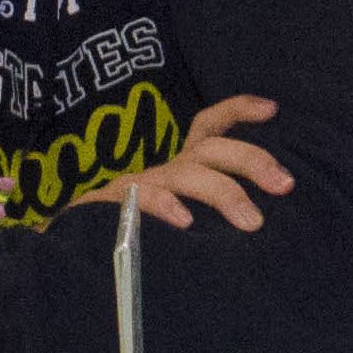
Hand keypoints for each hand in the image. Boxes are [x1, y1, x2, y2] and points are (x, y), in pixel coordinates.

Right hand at [75, 93, 286, 231]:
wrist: (67, 244)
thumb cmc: (131, 227)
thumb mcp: (174, 209)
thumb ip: (205, 205)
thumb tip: (257, 220)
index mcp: (179, 162)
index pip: (209, 124)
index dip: (238, 110)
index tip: (272, 108)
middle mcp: (163, 166)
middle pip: (211, 148)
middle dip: (252, 160)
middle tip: (285, 185)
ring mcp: (137, 182)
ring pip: (186, 175)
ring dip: (222, 193)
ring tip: (251, 221)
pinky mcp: (109, 202)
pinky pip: (140, 199)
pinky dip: (163, 206)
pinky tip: (186, 222)